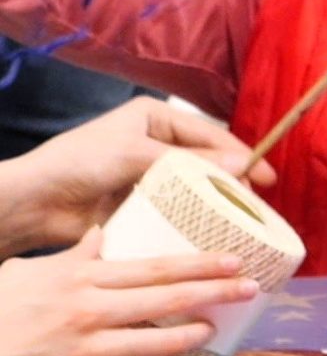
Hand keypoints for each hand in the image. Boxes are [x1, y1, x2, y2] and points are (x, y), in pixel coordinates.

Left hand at [0, 98, 274, 252]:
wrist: (31, 203)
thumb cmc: (80, 162)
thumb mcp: (135, 153)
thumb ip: (187, 160)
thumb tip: (241, 165)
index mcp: (156, 120)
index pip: (209, 134)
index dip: (240, 154)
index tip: (265, 177)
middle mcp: (155, 145)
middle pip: (204, 163)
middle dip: (231, 181)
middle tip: (256, 205)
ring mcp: (146, 178)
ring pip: (191, 189)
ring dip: (213, 204)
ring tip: (240, 223)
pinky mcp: (136, 207)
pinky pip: (171, 213)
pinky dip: (188, 222)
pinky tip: (206, 236)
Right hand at [0, 230, 255, 355]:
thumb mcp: (28, 274)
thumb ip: (72, 254)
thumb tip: (103, 231)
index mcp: (83, 277)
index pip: (155, 266)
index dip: (200, 261)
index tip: (234, 257)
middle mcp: (93, 312)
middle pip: (168, 297)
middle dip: (215, 290)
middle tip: (249, 285)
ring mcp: (91, 351)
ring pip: (159, 340)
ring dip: (191, 333)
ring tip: (212, 326)